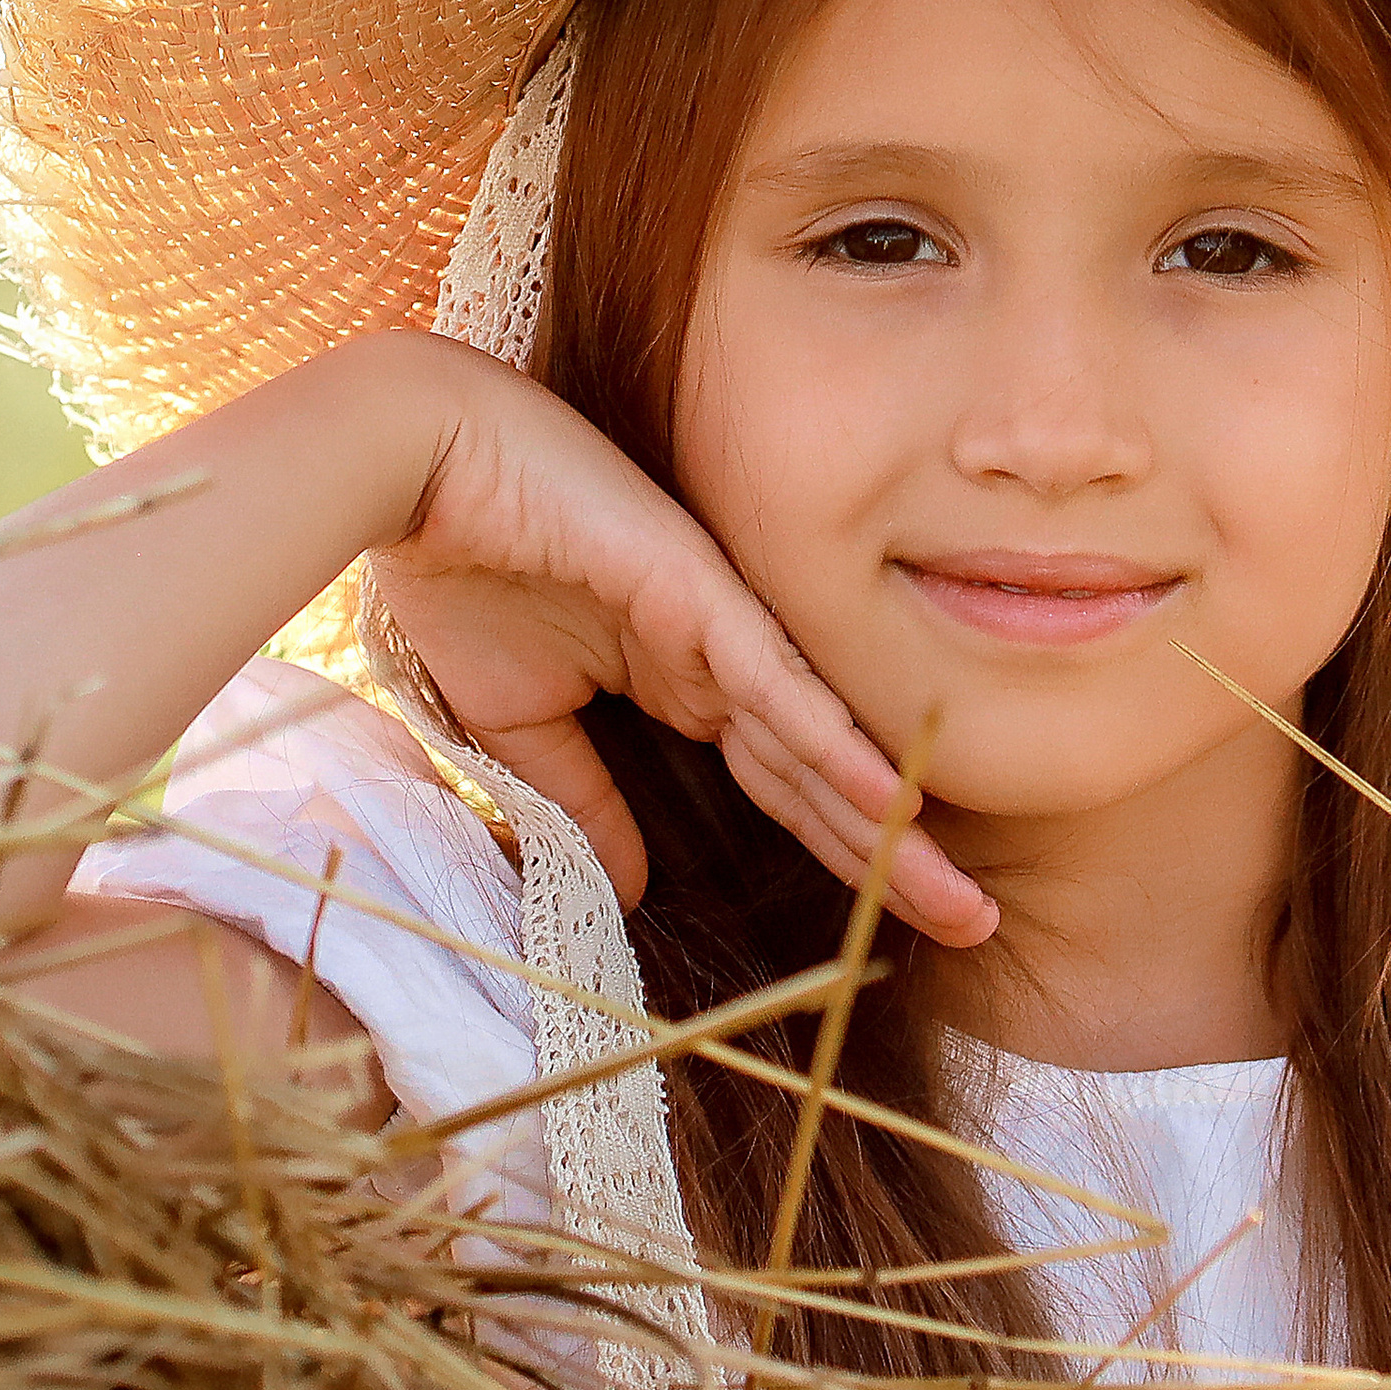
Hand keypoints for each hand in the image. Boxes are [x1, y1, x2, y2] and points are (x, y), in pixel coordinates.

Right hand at [365, 336, 992, 946]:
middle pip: (828, 778)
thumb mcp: (521, 718)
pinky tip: (896, 805)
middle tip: (973, 927)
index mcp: (691, 682)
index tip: (903, 919)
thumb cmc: (461, 565)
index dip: (846, 852)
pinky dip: (836, 746)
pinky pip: (780, 686)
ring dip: (891, 824)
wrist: (417, 462)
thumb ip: (581, 796)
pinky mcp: (699, 592)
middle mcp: (725, 658)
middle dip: (897, 860)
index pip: (788, 786)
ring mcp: (721, 624)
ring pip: (822, 743)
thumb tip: (628, 887)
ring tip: (958, 899)